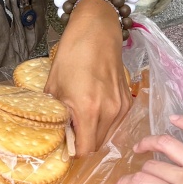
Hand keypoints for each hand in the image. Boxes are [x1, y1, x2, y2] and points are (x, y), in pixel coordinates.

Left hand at [46, 0, 129, 155]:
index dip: (73, 151)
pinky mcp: (128, 101)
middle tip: (70, 131)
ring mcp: (121, 107)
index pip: (85, 149)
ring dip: (94, 133)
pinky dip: (104, 123)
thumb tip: (55, 134)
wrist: (97, 32)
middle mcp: (109, 112)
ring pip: (108, 135)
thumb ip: (56, 114)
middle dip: (83, 142)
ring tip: (81, 119)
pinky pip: (116, 123)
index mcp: (88, 109)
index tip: (64, 145)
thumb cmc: (72, 55)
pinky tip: (94, 109)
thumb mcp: (54, 86)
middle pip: (97, 145)